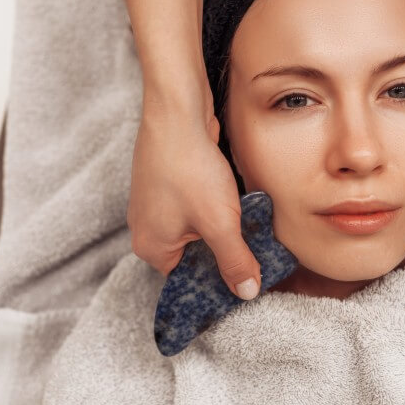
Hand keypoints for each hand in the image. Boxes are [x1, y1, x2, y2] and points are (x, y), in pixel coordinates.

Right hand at [127, 91, 261, 299]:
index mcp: (151, 248)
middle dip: (226, 249)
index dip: (222, 279)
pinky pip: (197, 205)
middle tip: (256, 245)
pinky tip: (235, 196)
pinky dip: (217, 205)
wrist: (178, 111)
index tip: (252, 276)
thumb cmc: (190, 167)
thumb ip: (234, 261)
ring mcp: (157, 203)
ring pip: (198, 228)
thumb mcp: (219, 223)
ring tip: (247, 218)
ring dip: (224, 225)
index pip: (190, 279)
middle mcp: (148, 229)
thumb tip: (248, 292)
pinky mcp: (169, 181)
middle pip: (194, 254)